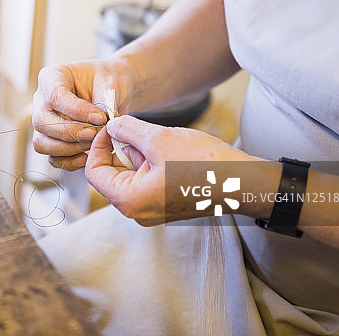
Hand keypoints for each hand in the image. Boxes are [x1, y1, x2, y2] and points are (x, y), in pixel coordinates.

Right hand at [32, 59, 130, 170]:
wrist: (112, 91)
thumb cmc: (107, 80)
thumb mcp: (110, 81)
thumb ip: (104, 101)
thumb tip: (100, 123)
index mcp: (52, 77)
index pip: (54, 96)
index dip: (76, 110)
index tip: (99, 118)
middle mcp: (41, 101)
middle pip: (41, 122)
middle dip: (70, 132)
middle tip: (94, 134)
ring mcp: (44, 123)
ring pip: (42, 143)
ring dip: (68, 149)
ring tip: (93, 144)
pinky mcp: (52, 141)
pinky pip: (53, 158)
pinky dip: (70, 161)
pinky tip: (89, 155)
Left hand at [85, 115, 253, 224]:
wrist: (243, 183)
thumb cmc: (204, 164)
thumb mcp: (158, 138)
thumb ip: (127, 130)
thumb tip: (112, 126)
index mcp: (129, 201)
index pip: (95, 172)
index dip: (98, 146)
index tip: (110, 128)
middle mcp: (137, 211)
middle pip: (111, 174)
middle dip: (120, 148)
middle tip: (137, 129)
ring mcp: (152, 210)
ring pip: (130, 175)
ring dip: (138, 154)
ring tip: (161, 142)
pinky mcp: (165, 204)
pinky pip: (146, 181)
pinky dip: (151, 163)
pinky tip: (170, 152)